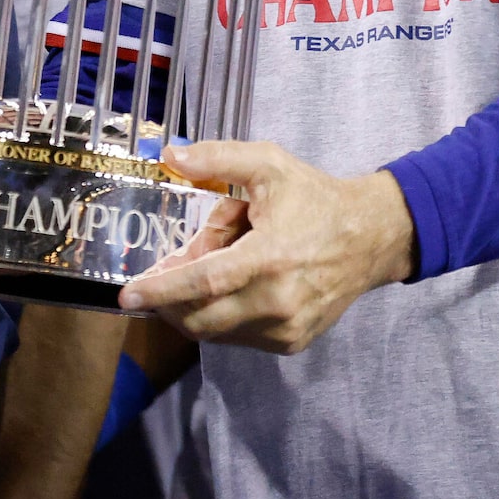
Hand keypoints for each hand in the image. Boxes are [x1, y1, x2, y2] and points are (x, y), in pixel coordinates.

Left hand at [117, 143, 415, 353]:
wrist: (370, 238)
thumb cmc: (315, 199)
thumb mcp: (268, 165)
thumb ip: (217, 159)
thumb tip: (169, 156)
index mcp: (270, 257)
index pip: (204, 282)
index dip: (162, 290)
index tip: (128, 294)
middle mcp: (277, 301)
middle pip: (201, 315)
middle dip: (170, 299)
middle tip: (164, 270)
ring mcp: (285, 328)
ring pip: (216, 330)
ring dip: (196, 304)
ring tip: (214, 264)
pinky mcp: (291, 342)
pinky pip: (238, 337)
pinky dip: (221, 315)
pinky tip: (234, 285)